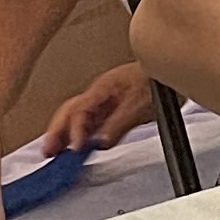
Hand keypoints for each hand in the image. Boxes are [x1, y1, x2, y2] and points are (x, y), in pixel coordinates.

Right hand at [42, 63, 158, 154]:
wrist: (171, 68)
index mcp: (102, 88)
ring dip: (63, 133)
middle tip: (48, 151)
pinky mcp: (112, 107)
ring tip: (53, 150)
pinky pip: (89, 121)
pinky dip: (78, 133)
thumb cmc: (157, 81)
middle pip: (69, 111)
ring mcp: (104, 100)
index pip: (79, 111)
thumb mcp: (139, 106)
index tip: (74, 149)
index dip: (74, 130)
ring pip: (76, 116)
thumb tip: (100, 142)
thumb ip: (119, 124)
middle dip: (56, 131)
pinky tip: (77, 144)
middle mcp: (99, 93)